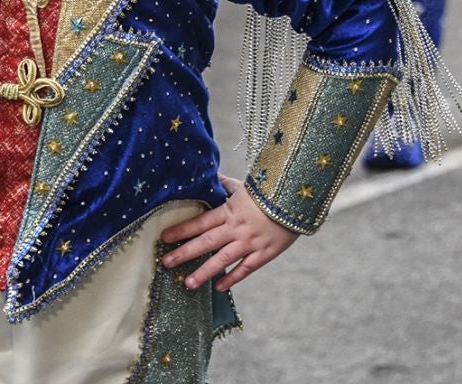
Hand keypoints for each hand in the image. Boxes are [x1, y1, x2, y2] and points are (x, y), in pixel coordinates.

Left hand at [159, 175, 297, 291]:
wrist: (297, 200)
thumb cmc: (268, 193)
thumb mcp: (244, 186)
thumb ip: (224, 185)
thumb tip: (210, 175)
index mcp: (229, 211)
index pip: (200, 222)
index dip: (181, 230)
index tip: (164, 238)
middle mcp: (236, 228)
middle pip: (206, 242)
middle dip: (184, 253)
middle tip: (166, 263)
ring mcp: (250, 243)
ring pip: (223, 259)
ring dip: (204, 272)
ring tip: (188, 283)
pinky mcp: (264, 253)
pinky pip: (246, 268)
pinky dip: (232, 278)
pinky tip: (219, 287)